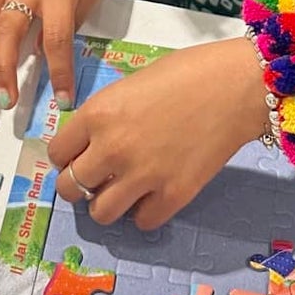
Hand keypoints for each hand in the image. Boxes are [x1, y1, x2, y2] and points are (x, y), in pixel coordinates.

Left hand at [49, 38, 269, 230]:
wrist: (238, 86)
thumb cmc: (189, 72)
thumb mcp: (132, 83)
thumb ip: (107, 115)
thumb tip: (94, 141)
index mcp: (98, 114)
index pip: (57, 153)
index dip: (66, 156)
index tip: (78, 157)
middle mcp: (112, 149)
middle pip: (71, 188)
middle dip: (79, 185)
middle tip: (96, 179)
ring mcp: (142, 176)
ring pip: (100, 213)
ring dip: (107, 204)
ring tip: (122, 192)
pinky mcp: (173, 196)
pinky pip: (142, 222)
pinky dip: (144, 212)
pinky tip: (153, 196)